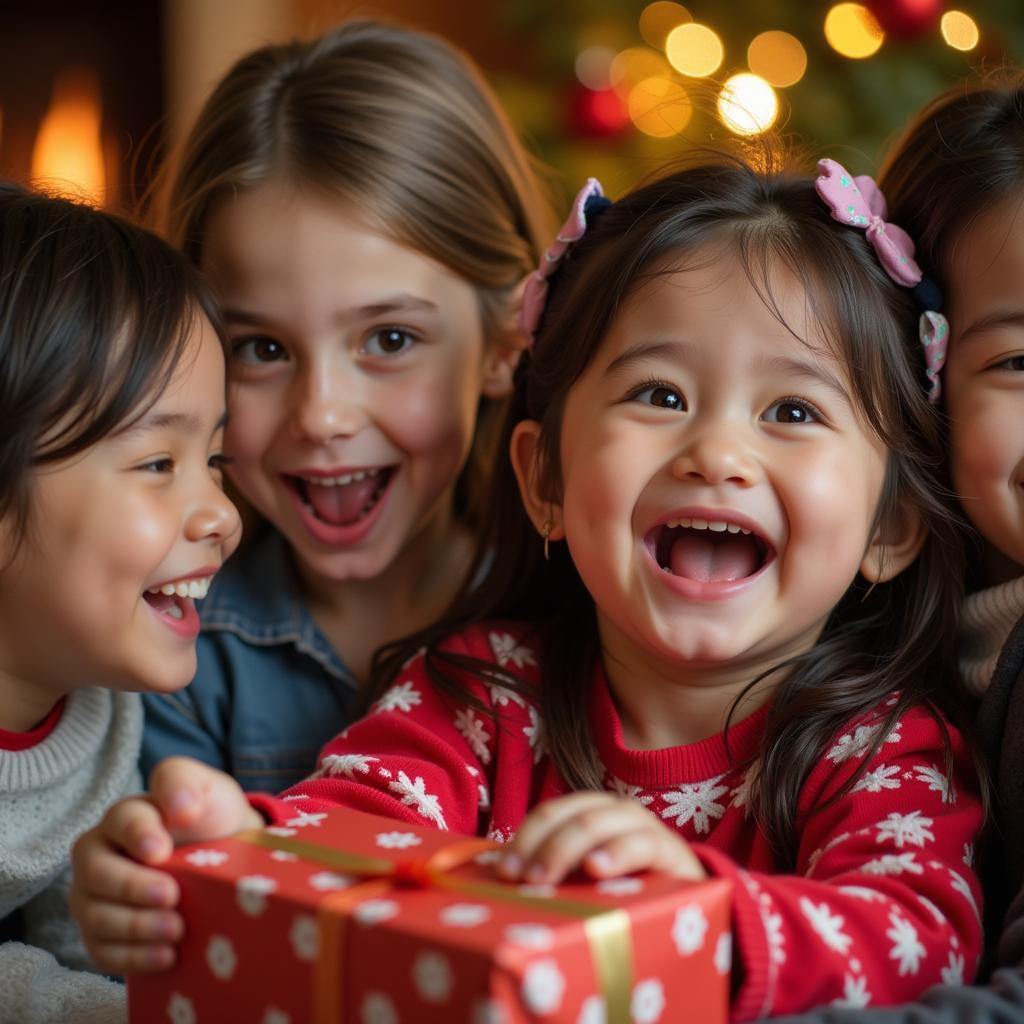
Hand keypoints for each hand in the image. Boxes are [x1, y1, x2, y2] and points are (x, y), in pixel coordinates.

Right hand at [69, 756, 262, 973]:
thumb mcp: (210, 790)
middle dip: (132, 887)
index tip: (162, 851)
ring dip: (135, 927)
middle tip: (171, 897)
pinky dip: (133, 958)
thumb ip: (187, 783)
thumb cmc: (211, 821)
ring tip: (176, 931)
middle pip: (97, 872)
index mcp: (125, 816)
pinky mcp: (101, 934)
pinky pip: (103, 951)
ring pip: (95, 916)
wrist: (224, 860)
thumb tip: (179, 807)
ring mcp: (94, 897)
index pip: (122, 821)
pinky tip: (166, 956)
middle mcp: (99, 855)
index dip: (138, 835)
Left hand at [497, 792, 706, 884]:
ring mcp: (641, 825)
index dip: (523, 837)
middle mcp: (613, 810)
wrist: (690, 901)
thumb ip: (556, 877)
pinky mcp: (669, 849)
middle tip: (520, 878)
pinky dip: (615, 853)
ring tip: (544, 877)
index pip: (549, 813)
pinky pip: (641, 843)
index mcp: (589, 812)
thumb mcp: (587, 882)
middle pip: (567, 814)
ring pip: (595, 822)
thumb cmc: (629, 890)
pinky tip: (596, 869)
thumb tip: (506, 887)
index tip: (503, 871)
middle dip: (539, 844)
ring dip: (565, 848)